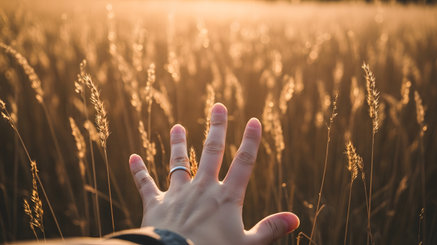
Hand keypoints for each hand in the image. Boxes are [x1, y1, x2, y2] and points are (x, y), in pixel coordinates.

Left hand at [129, 103, 298, 244]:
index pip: (244, 163)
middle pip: (212, 152)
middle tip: (217, 106)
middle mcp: (202, 189)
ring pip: (178, 162)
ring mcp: (178, 194)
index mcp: (226, 197)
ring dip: (178, 143)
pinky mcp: (156, 204)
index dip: (251, 141)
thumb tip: (295, 219)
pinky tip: (132, 157)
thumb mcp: (248, 244)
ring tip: (177, 126)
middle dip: (217, 128)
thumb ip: (270, 229)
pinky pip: (145, 184)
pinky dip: (138, 171)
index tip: (254, 120)